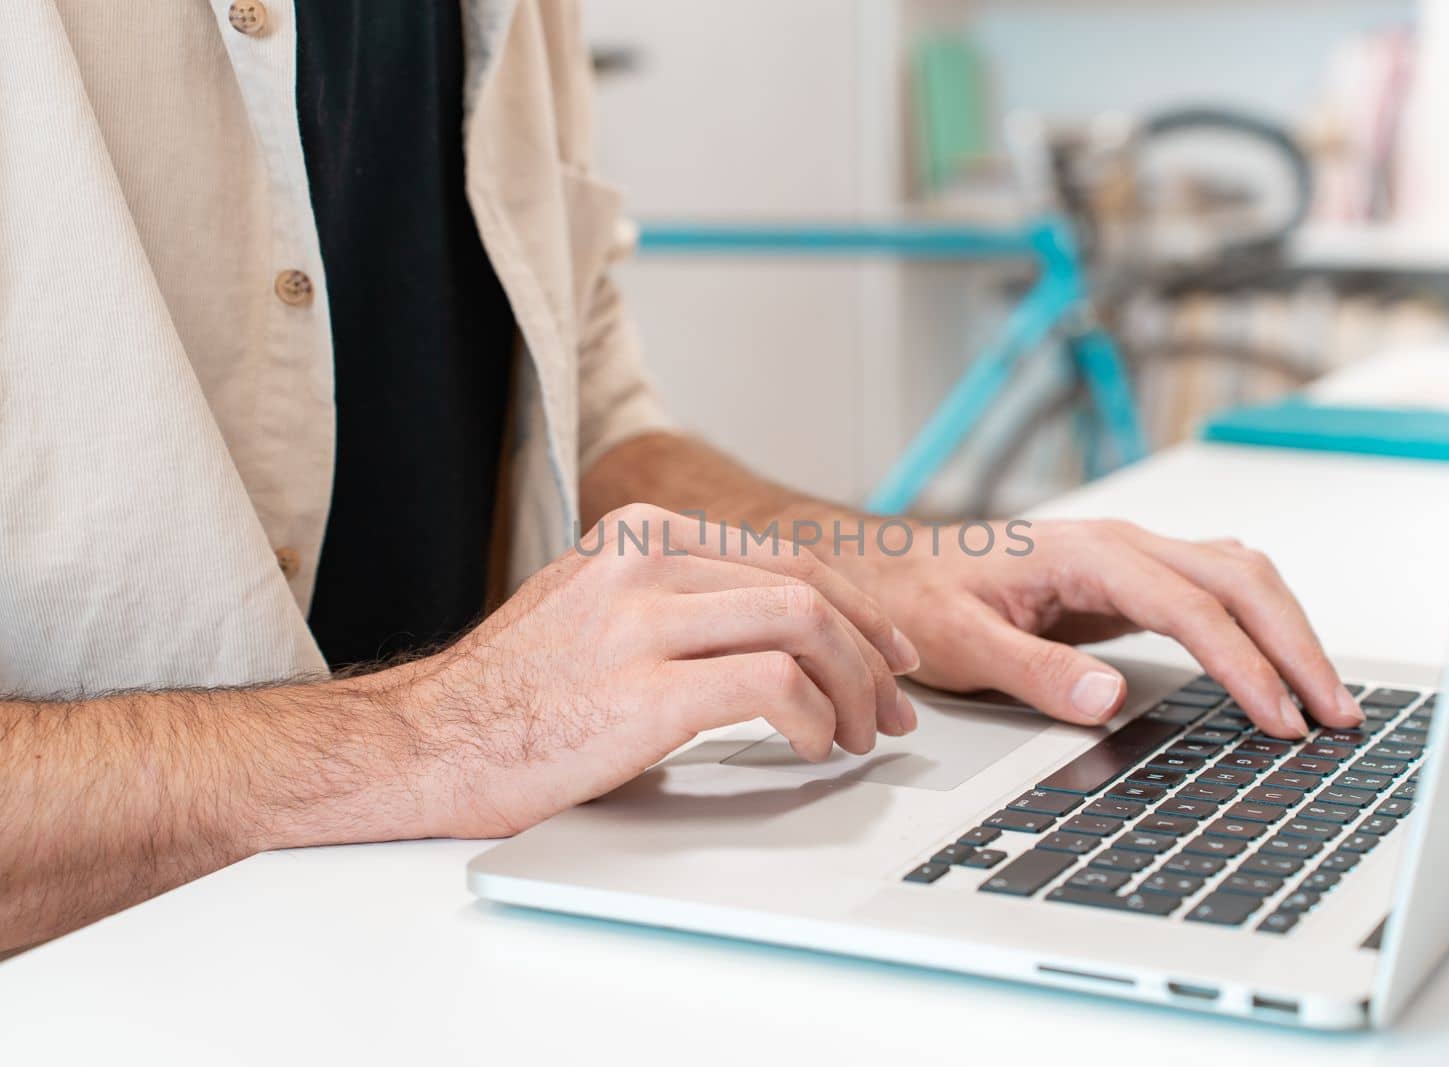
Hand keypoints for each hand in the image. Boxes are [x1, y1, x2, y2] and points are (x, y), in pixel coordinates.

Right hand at [394, 504, 919, 836]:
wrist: (427, 744)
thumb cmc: (515, 693)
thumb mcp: (596, 608)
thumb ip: (676, 598)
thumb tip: (777, 629)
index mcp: (640, 533)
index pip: (787, 557)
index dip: (857, 607)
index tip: (887, 651)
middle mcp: (645, 560)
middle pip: (808, 586)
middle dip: (871, 650)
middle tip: (894, 702)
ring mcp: (641, 620)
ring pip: (803, 624)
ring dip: (854, 687)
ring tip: (859, 734)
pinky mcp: (643, 689)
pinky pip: (771, 685)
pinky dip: (814, 718)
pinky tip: (813, 746)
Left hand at [844, 519, 1362, 738]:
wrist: (896, 570)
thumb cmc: (921, 600)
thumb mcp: (960, 644)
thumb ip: (1034, 670)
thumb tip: (1110, 697)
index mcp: (1088, 553)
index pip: (1190, 606)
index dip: (1243, 663)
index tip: (1278, 717)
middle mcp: (1122, 545)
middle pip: (1240, 579)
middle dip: (1295, 645)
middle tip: (1335, 715)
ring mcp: (1132, 558)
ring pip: (1239, 577)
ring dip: (1288, 632)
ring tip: (1325, 700)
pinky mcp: (1131, 581)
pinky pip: (1216, 592)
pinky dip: (1260, 625)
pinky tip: (1277, 665)